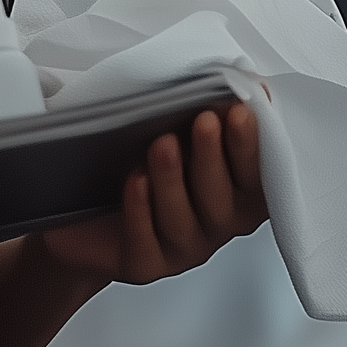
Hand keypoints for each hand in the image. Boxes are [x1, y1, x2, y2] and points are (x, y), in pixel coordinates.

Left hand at [31, 102, 266, 285]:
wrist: (90, 215)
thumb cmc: (146, 164)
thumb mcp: (178, 132)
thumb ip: (211, 115)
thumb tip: (242, 81)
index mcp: (236, 193)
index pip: (256, 176)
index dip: (252, 146)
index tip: (240, 110)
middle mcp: (215, 224)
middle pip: (223, 201)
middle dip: (214, 159)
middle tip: (205, 121)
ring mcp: (181, 248)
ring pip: (182, 222)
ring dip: (174, 180)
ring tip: (163, 144)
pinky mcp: (144, 264)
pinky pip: (145, 243)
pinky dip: (141, 210)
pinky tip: (135, 182)